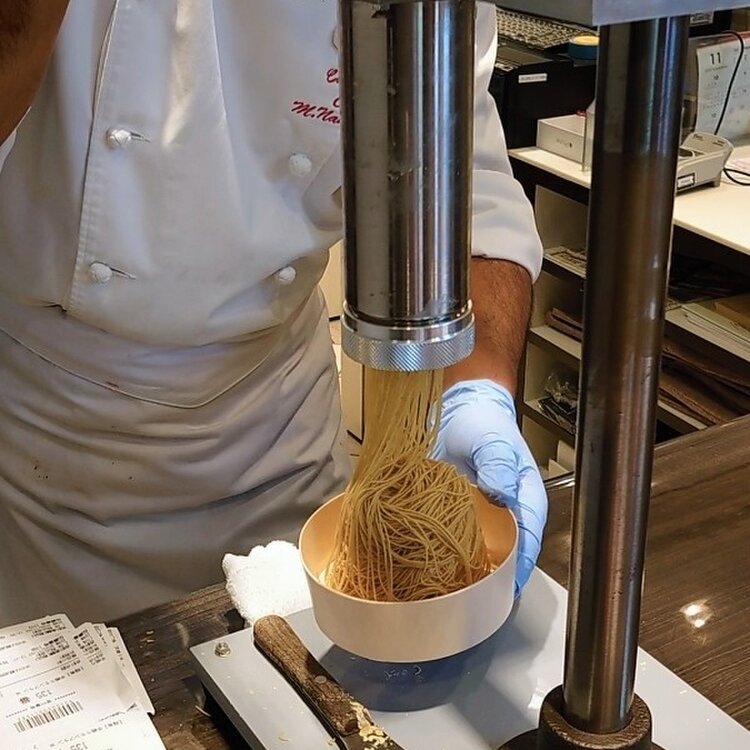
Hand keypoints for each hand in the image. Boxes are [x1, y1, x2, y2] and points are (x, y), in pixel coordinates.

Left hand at [433, 379, 547, 594]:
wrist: (459, 410)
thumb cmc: (484, 424)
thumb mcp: (492, 439)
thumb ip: (497, 464)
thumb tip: (501, 494)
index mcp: (526, 501)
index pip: (529, 542)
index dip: (518, 568)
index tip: (505, 590)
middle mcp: (507, 516)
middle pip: (505, 557)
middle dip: (490, 579)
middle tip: (470, 599)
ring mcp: (482, 518)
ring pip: (480, 554)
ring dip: (466, 571)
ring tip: (448, 591)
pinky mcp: (458, 515)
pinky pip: (454, 540)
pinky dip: (444, 553)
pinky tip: (429, 566)